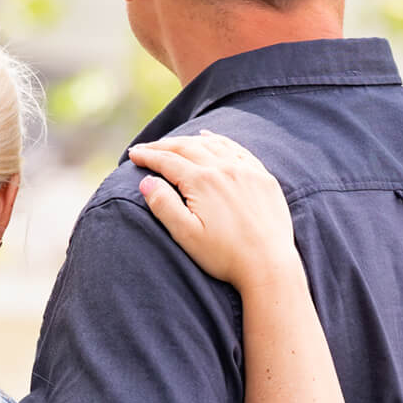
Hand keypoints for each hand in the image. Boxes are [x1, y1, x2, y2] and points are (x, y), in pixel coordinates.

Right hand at [128, 131, 300, 290]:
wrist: (269, 265)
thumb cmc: (224, 256)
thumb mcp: (186, 235)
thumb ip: (163, 205)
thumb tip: (146, 181)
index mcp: (202, 181)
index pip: (168, 161)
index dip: (147, 156)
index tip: (133, 154)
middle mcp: (225, 169)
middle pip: (187, 147)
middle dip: (163, 146)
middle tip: (146, 148)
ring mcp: (246, 170)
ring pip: (212, 144)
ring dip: (188, 140)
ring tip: (171, 142)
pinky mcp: (263, 177)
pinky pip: (236, 148)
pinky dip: (218, 139)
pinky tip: (209, 137)